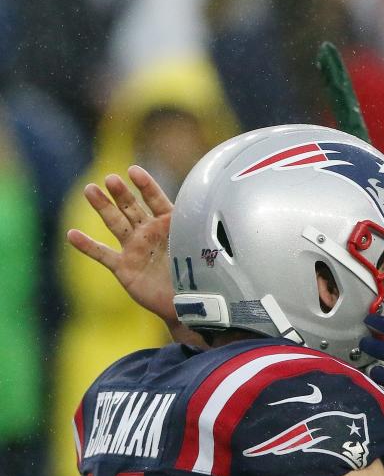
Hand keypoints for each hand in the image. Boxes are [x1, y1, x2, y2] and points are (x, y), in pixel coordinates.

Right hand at [66, 166, 198, 343]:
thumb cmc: (200, 275)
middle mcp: (149, 232)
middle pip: (131, 207)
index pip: (156, 200)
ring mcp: (134, 248)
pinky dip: (88, 246)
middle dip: (121, 193)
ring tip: (90, 190)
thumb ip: (201, 234)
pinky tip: (72, 235)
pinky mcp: (124, 267)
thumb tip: (218, 215)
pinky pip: (103, 254)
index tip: (134, 171)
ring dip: (102, 207)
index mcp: (169, 225)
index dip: (146, 186)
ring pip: (115, 224)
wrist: (189, 304)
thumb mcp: (202, 251)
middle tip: (110, 179)